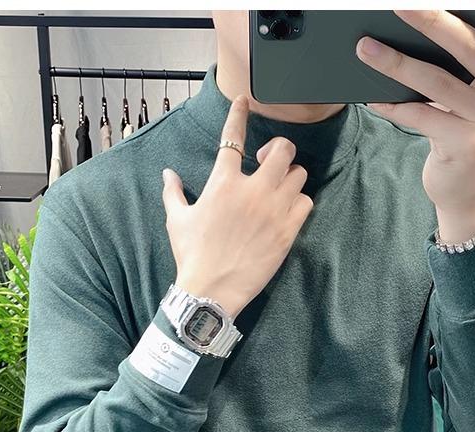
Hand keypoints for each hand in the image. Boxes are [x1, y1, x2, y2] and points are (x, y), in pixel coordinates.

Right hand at [161, 94, 313, 317]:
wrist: (211, 289)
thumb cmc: (192, 254)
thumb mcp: (177, 220)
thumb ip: (173, 193)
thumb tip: (168, 174)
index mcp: (223, 182)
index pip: (233, 137)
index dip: (240, 114)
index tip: (246, 99)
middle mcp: (252, 190)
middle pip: (283, 150)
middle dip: (280, 150)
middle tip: (271, 161)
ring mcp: (273, 210)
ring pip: (299, 175)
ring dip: (291, 176)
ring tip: (280, 187)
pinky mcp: (287, 231)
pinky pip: (306, 202)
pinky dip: (300, 201)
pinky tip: (289, 208)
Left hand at [355, 10, 474, 242]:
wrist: (468, 193)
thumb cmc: (470, 134)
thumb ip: (469, 66)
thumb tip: (422, 27)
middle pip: (472, 46)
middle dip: (432, 20)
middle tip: (399, 4)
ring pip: (436, 81)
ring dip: (396, 63)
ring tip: (366, 48)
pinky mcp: (466, 145)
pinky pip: (421, 116)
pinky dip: (393, 106)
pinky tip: (373, 98)